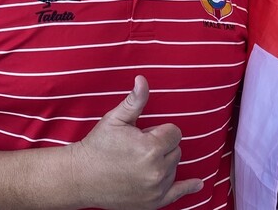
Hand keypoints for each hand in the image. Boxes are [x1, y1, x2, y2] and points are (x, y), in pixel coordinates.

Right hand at [70, 76, 202, 208]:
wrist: (80, 177)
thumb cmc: (98, 146)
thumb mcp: (116, 119)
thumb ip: (135, 100)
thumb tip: (142, 79)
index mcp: (151, 148)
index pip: (174, 133)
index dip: (159, 131)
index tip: (142, 135)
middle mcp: (157, 171)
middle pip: (175, 150)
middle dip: (161, 146)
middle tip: (136, 149)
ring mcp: (155, 189)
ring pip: (174, 167)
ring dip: (163, 163)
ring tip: (137, 163)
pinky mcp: (152, 203)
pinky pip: (177, 194)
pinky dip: (188, 188)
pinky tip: (197, 184)